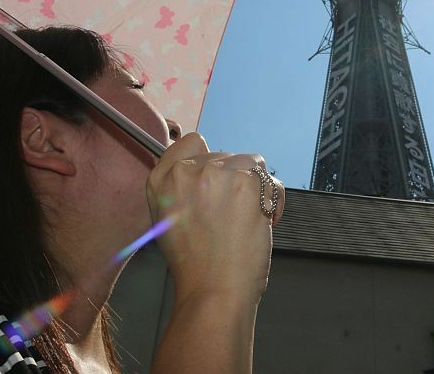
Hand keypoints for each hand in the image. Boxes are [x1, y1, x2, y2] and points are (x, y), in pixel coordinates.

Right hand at [146, 132, 284, 304]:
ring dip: (254, 186)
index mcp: (161, 180)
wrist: (213, 290)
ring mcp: (217, 174)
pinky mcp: (247, 183)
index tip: (215, 179)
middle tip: (230, 214)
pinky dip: (273, 200)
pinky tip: (262, 220)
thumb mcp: (166, 219)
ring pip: (249, 163)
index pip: (190, 142)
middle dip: (233, 180)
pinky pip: (270, 180)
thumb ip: (180, 188)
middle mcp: (186, 171)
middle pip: (224, 155)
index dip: (207, 159)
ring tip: (247, 217)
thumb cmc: (195, 265)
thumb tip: (206, 171)